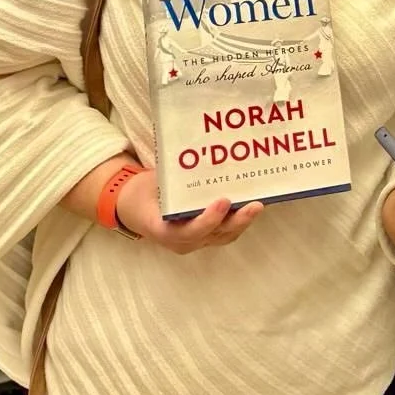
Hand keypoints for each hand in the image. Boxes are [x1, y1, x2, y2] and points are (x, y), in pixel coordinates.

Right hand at [114, 167, 263, 254]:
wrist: (134, 208)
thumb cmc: (144, 193)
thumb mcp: (152, 183)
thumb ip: (174, 176)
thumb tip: (198, 152)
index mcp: (164, 230)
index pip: (189, 231)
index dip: (209, 220)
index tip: (223, 201)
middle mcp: (182, 242)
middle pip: (214, 235)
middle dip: (237, 221)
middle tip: (254, 204)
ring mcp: (195, 242)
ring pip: (224, 236)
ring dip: (244, 221)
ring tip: (259, 204)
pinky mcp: (205, 237)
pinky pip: (225, 232)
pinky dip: (240, 220)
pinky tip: (253, 204)